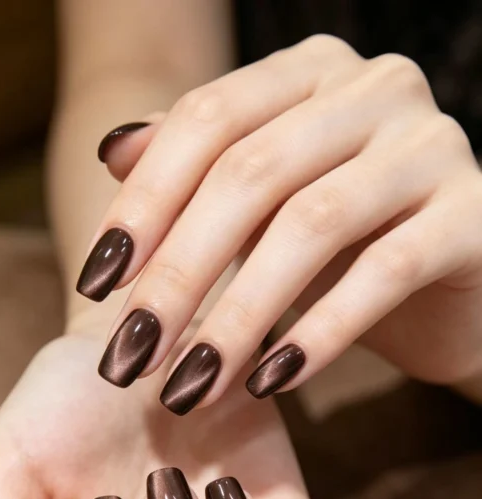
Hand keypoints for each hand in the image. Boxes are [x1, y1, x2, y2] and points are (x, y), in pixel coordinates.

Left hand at [77, 34, 481, 413]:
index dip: (143, 203)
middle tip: (132, 353)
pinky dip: (320, 332)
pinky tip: (271, 382)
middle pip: (250, 173)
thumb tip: (110, 152)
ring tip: (189, 384)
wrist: (454, 289)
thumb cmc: (349, 247)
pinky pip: (385, 271)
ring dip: (239, 317)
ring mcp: (431, 145)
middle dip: (179, 273)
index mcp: (313, 73)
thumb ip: (199, 172)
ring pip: (312, 223)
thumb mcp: (266, 207)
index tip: (96, 282)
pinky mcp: (473, 214)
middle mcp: (376, 88)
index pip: (207, 121)